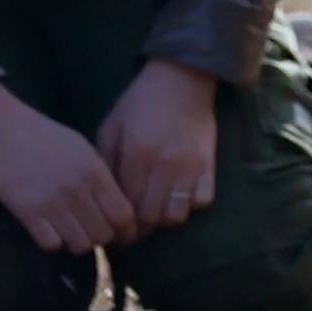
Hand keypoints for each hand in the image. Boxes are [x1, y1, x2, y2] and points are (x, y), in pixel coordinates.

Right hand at [0, 82, 136, 253]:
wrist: (2, 130)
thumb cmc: (45, 136)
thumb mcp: (82, 148)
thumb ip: (100, 176)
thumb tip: (117, 207)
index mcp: (95, 171)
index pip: (123, 215)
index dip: (126, 229)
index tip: (121, 233)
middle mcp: (78, 190)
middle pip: (104, 235)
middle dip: (101, 238)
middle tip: (91, 231)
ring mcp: (53, 204)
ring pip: (80, 245)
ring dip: (78, 242)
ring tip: (71, 231)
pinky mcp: (28, 214)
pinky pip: (52, 245)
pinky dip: (53, 242)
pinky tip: (50, 230)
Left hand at [95, 58, 218, 235]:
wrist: (181, 78)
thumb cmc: (140, 102)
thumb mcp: (112, 126)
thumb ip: (106, 162)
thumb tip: (103, 197)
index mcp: (137, 155)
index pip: (127, 206)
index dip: (121, 225)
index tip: (117, 232)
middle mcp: (164, 164)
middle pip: (151, 216)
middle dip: (141, 228)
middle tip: (135, 229)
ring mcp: (189, 165)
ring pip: (177, 215)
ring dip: (164, 218)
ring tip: (156, 212)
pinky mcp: (209, 163)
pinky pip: (203, 201)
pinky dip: (190, 204)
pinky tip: (179, 196)